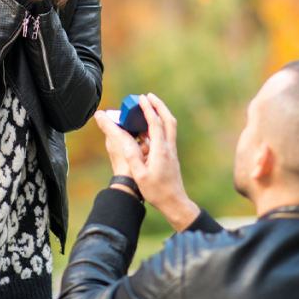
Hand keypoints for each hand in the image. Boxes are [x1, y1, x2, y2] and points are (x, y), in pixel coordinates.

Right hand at [94, 94, 199, 230]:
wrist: (174, 202)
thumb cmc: (157, 191)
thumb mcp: (140, 175)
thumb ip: (132, 156)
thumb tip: (124, 140)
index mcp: (160, 150)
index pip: (155, 123)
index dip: (148, 109)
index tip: (142, 98)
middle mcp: (168, 147)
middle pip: (168, 119)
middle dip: (159, 105)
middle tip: (149, 96)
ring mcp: (171, 151)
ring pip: (170, 126)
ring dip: (161, 113)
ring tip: (150, 107)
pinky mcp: (171, 155)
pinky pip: (168, 133)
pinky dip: (161, 124)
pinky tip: (151, 128)